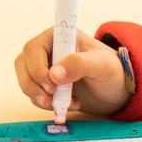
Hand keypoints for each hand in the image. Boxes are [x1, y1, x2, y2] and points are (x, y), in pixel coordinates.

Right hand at [13, 26, 130, 118]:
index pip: (34, 48)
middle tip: (50, 100)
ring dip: (38, 97)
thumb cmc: (112, 71)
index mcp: (58, 37)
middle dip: (34, 85)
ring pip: (25, 81)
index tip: (51, 83)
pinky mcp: (47, 85)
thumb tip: (53, 74)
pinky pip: (34, 95)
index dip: (36, 67)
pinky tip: (68, 104)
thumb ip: (79, 65)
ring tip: (63, 104)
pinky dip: (47, 104)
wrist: (117, 90)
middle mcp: (47, 50)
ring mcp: (45, 68)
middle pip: (24, 65)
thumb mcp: (102, 65)